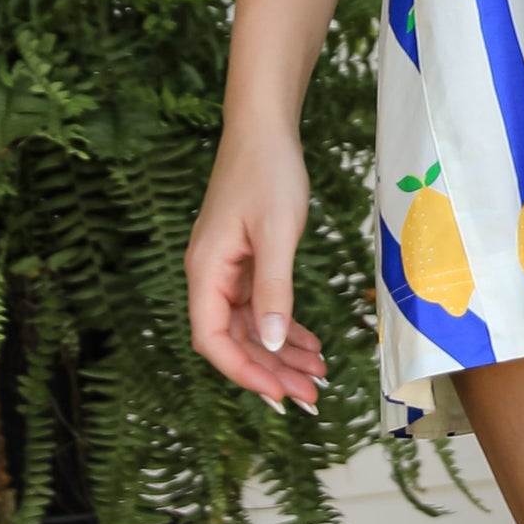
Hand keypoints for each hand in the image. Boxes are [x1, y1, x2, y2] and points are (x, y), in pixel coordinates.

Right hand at [185, 119, 325, 413]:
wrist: (265, 127)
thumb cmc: (267, 171)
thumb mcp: (276, 232)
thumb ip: (274, 290)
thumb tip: (271, 346)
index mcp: (206, 271)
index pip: (213, 340)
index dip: (245, 372)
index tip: (279, 394)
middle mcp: (210, 275)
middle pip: (235, 340)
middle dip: (270, 371)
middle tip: (310, 396)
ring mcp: (228, 268)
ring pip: (252, 326)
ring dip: (281, 353)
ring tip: (317, 376)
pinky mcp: (246, 259)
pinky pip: (262, 305)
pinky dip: (284, 325)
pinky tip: (309, 343)